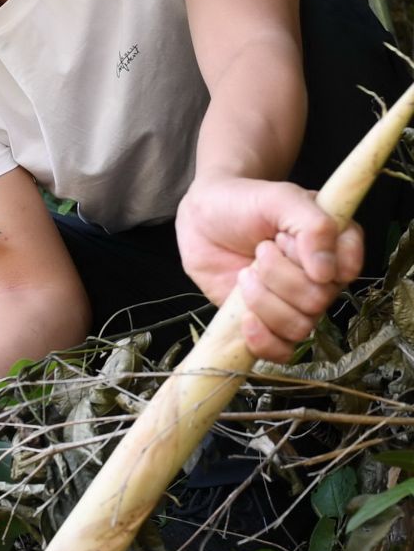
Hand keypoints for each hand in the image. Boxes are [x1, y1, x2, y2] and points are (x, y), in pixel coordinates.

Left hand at [175, 176, 363, 360]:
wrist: (203, 218)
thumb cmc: (245, 202)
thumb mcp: (280, 198)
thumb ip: (312, 225)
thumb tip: (327, 273)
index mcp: (334, 244)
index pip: (347, 270)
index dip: (315, 261)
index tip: (286, 238)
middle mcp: (321, 278)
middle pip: (318, 301)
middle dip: (279, 276)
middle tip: (260, 250)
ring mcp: (294, 303)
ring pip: (299, 327)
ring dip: (264, 301)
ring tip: (245, 274)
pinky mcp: (267, 323)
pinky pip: (282, 351)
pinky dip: (263, 340)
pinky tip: (246, 317)